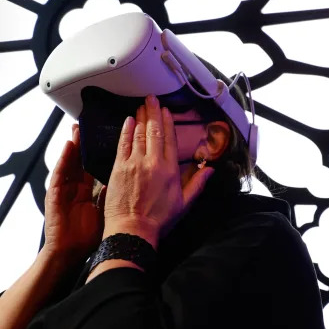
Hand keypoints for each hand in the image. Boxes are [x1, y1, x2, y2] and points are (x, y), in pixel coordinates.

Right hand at [41, 123, 107, 270]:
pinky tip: (67, 145)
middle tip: (97, 121)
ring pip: (70, 160)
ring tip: (80, 125)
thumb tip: (133, 180)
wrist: (69, 252)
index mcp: (88, 188)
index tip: (114, 132)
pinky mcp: (54, 194)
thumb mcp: (105, 210)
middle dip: (90, 139)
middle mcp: (75, 184)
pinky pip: (59, 173)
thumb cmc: (87, 235)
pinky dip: (63, 158)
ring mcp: (64, 188)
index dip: (104, 148)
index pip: (97, 163)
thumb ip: (115, 193)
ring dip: (75, 142)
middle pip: (83, 156)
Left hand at [101, 94, 214, 249]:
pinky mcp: (119, 168)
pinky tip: (128, 120)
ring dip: (141, 117)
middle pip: (154, 131)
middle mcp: (153, 162)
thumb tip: (209, 169)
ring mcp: (135, 163)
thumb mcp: (184, 204)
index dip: (168, 123)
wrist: (132, 230)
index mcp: (170, 170)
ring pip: (139, 134)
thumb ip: (197, 184)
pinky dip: (126, 130)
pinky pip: (123, 144)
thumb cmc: (158, 220)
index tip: (166, 111)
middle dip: (153, 112)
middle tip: (151, 98)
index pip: (169, 139)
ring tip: (141, 105)